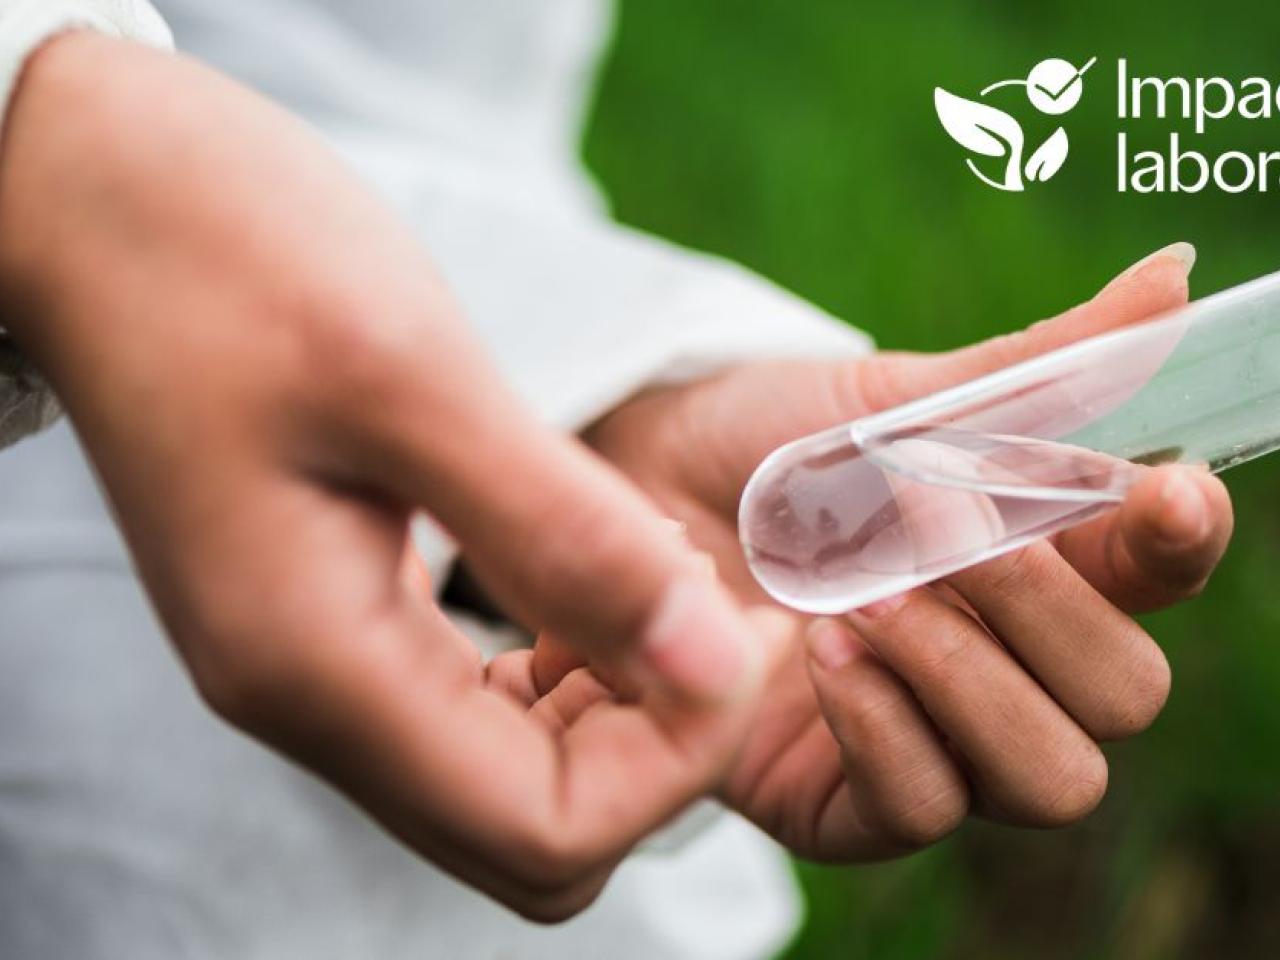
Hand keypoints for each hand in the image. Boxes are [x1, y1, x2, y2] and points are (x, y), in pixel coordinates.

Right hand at [0, 34, 774, 917]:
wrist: (93, 198)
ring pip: (508, 777)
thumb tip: (708, 660)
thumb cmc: (225, 254)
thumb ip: (563, 535)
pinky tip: (597, 567)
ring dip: (617, 706)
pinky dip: (563, 663)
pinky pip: (473, 703)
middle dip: (658, 745)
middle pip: (531, 832)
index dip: (680, 754)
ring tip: (673, 585)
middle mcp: (309, 697)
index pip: (545, 831)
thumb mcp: (413, 377)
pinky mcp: (328, 610)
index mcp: (317, 666)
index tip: (747, 628)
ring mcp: (312, 662)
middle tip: (721, 615)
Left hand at [567, 245, 1232, 858]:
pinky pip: (918, 808)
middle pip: (1122, 696)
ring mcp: (928, 737)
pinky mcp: (839, 799)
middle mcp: (1002, 662)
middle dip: (1048, 614)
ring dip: (971, 680)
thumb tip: (1176, 274)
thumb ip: (1030, 370)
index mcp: (1038, 560)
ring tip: (866, 597)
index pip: (1161, 579)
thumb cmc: (763, 440)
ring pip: (1047, 777)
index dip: (1181, 544)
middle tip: (944, 532)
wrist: (628, 487)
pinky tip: (818, 653)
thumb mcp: (888, 395)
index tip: (1158, 492)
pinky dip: (886, 730)